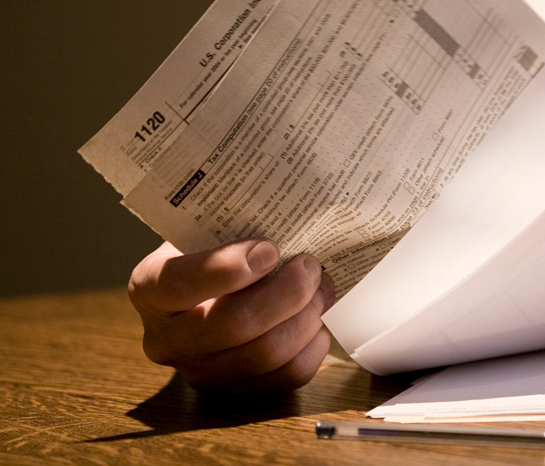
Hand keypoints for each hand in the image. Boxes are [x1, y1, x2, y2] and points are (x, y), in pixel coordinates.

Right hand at [128, 238, 334, 392]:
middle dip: (286, 293)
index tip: (270, 247)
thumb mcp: (207, 232)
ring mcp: (200, 372)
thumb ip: (234, 230)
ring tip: (322, 289)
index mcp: (149, 289)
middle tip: (311, 266)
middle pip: (233, 326)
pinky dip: (313, 345)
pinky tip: (318, 320)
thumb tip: (289, 226)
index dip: (228, 267)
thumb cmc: (213, 253)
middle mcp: (165, 340)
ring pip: (265, 354)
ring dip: (306, 317)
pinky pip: (287, 376)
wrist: (210, 292)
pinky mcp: (237, 392)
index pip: (178, 284)